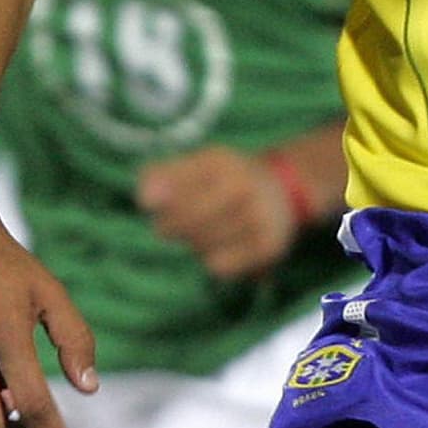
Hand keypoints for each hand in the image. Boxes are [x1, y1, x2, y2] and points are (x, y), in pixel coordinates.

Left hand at [136, 145, 302, 279]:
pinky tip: (220, 248)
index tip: (147, 203)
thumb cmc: (226, 179)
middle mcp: (243, 184)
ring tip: (201, 233)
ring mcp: (258, 215)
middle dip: (169, 226)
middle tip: (168, 227)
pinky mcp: (268, 245)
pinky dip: (214, 260)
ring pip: (201, 245)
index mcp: (221, 161)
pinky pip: (220, 266)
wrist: (283, 190)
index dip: (157, 199)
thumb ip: (164, 174)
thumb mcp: (199, 164)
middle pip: (186, 219)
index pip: (174, 185)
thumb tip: (144, 197)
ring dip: (193, 244)